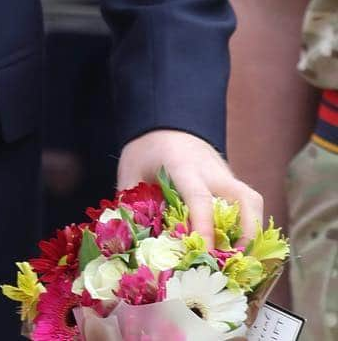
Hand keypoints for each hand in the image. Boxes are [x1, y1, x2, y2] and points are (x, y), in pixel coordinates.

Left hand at [117, 129, 263, 249]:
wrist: (162, 120)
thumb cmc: (145, 150)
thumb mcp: (130, 172)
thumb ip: (130, 205)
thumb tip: (132, 242)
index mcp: (182, 166)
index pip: (199, 198)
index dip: (204, 228)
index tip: (207, 254)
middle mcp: (211, 170)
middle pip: (244, 199)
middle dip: (247, 233)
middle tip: (237, 263)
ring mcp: (225, 174)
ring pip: (252, 201)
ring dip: (252, 231)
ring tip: (240, 259)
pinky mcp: (230, 181)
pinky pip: (248, 203)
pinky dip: (249, 226)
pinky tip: (237, 247)